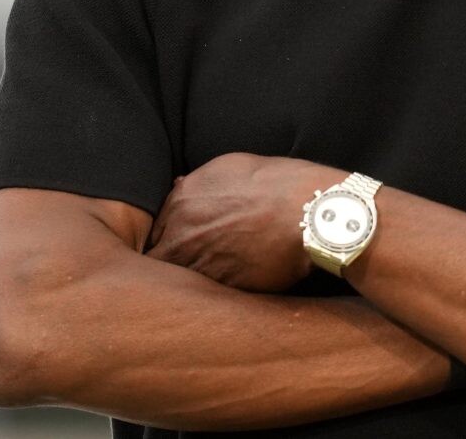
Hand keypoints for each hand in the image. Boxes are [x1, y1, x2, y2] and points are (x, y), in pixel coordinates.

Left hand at [146, 153, 339, 291]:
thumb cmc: (279, 184)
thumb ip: (198, 183)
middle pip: (156, 261)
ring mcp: (201, 266)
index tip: (173, 244)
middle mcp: (183, 235)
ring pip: (175, 284)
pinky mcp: (223, 290)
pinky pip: (203, 299)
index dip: (163, 239)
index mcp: (181, 202)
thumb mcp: (232, 167)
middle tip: (180, 268)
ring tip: (199, 283)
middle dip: (166, 264)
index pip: (151, 231)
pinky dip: (208, 298)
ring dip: (184, 284)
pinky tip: (222, 290)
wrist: (314, 213)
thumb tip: (180, 188)